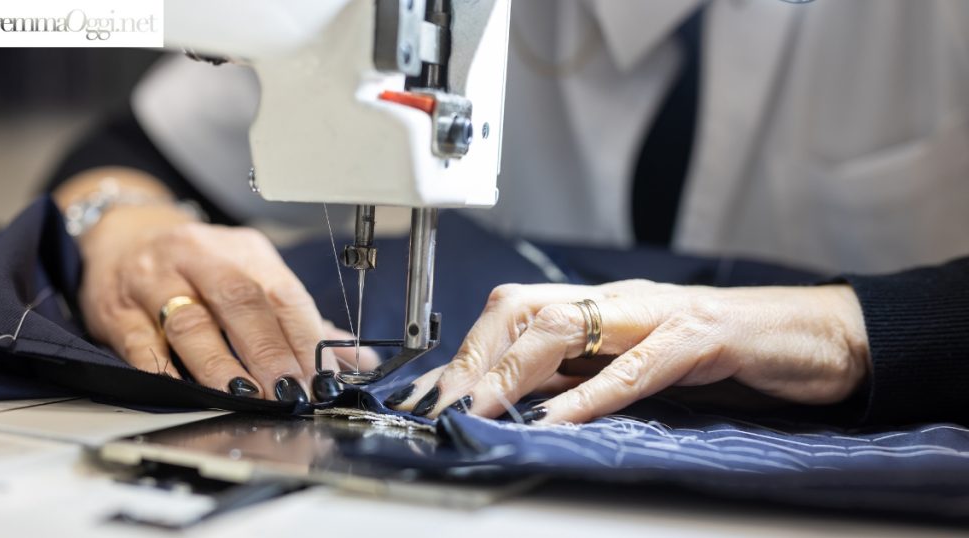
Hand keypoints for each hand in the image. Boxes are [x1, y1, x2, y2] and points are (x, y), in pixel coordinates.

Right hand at [77, 202, 372, 405]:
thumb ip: (299, 321)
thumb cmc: (199, 266)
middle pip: (241, 303)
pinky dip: (163, 368)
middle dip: (269, 353)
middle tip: (290, 392)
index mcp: (245, 251)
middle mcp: (201, 257)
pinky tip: (184, 389)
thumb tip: (357, 358)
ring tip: (244, 396)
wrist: (124, 235)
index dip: (305, 338)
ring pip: (191, 322)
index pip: (283, 294)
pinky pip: (141, 340)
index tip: (322, 378)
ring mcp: (155, 280)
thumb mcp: (251, 277)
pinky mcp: (117, 308)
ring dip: (220, 365)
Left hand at [386, 280, 868, 423]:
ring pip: (570, 325)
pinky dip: (593, 392)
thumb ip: (585, 373)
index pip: (515, 312)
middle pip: (526, 310)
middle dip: (476, 357)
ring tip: (483, 407)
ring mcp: (661, 314)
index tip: (432, 394)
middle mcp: (622, 300)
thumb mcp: (640, 361)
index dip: (467, 351)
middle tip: (443, 404)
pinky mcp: (703, 338)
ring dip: (516, 369)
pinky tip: (560, 416)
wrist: (815, 334)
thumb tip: (522, 401)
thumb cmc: (725, 349)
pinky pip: (638, 365)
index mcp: (603, 306)